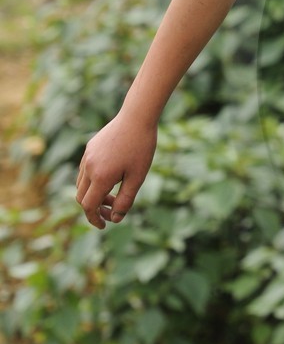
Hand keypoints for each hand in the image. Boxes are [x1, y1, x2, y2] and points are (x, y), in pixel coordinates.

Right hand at [75, 113, 156, 229]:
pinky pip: (84, 171)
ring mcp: (87, 157)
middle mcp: (89, 167)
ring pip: (81, 184)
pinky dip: (92, 181)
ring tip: (114, 194)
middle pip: (82, 197)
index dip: (95, 219)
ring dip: (93, 194)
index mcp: (100, 177)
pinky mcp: (89, 148)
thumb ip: (125, 200)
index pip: (89, 206)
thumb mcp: (137, 178)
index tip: (105, 225)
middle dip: (94, 208)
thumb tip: (115, 218)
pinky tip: (111, 178)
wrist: (137, 118)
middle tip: (112, 211)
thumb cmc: (141, 148)